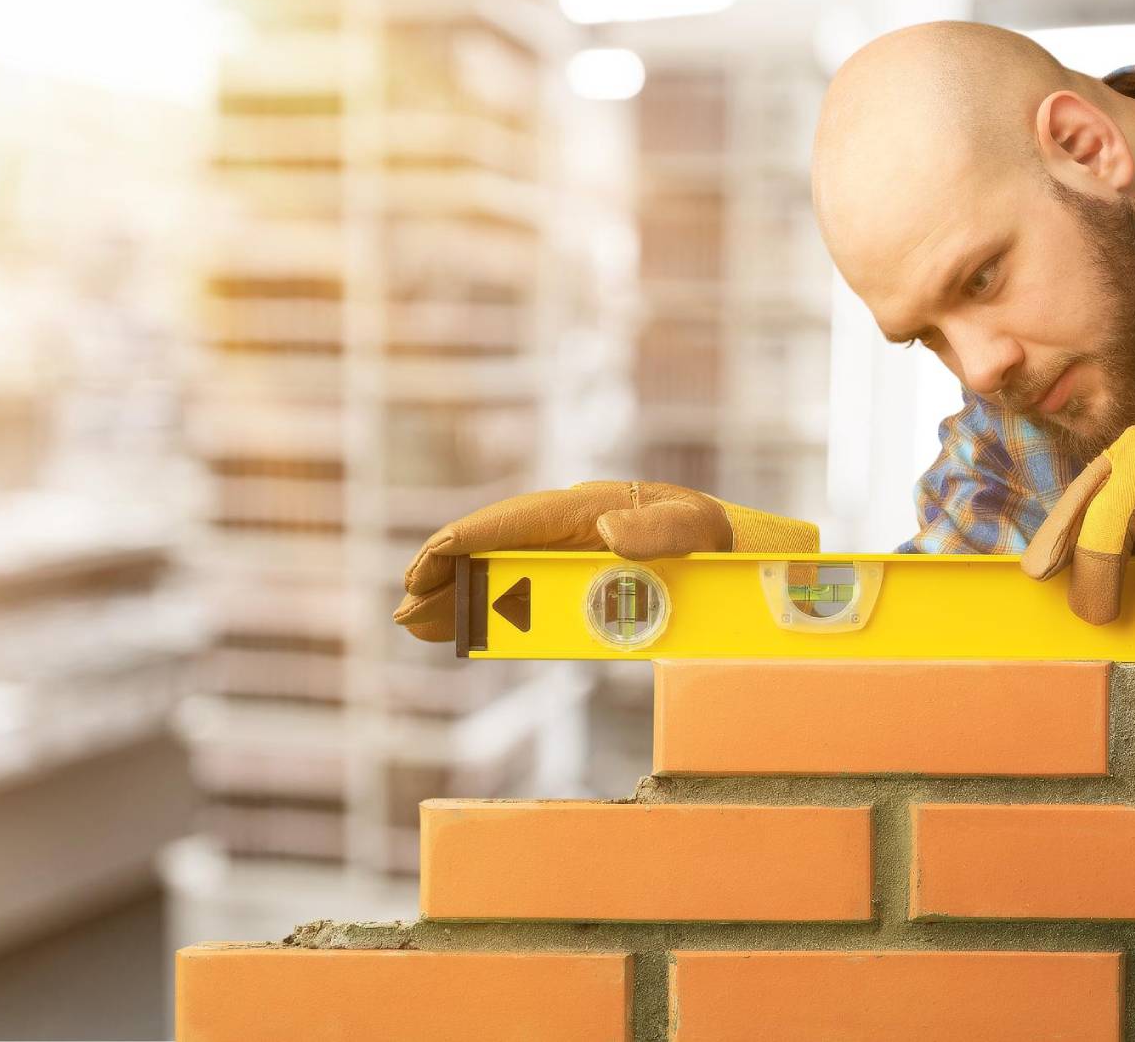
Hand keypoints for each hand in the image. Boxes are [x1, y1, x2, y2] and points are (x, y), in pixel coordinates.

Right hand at [392, 480, 818, 640]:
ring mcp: (567, 550)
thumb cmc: (712, 534)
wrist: (730, 547)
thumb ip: (660, 529)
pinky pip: (522, 590)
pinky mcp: (574, 575)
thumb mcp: (696, 528)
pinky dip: (486, 608)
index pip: (514, 521)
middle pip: (493, 547)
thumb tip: (609, 530)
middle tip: (405, 609)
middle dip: (446, 574)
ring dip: (456, 596)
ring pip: (499, 570)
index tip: (428, 561)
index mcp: (588, 508)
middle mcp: (567, 526)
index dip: (466, 540)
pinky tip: (456, 626)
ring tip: (414, 623)